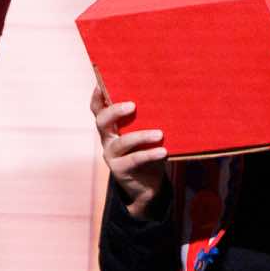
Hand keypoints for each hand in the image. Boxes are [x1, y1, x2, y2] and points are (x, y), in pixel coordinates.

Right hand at [92, 85, 166, 216]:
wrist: (148, 185)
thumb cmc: (150, 150)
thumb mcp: (148, 133)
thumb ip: (151, 118)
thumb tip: (172, 95)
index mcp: (112, 127)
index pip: (99, 110)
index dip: (97, 97)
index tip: (100, 85)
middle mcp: (108, 139)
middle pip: (102, 122)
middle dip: (114, 112)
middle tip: (133, 105)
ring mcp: (112, 155)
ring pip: (121, 143)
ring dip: (141, 136)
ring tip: (160, 134)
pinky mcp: (120, 169)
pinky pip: (134, 160)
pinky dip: (149, 154)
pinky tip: (163, 152)